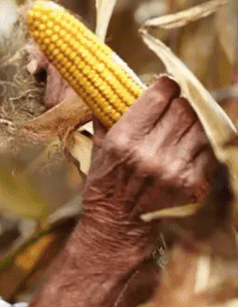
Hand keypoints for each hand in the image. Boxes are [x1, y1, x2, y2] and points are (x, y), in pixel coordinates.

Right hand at [81, 75, 215, 250]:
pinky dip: (199, 142)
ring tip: (177, 125)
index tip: (163, 86)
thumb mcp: (98, 145)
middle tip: (171, 105)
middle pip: (182, 108)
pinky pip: (207, 148)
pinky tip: (184, 144)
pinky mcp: (190, 182)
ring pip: (198, 126)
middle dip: (178, 103)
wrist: (116, 222)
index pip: (160, 96)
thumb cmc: (105, 181)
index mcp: (124, 140)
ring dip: (190, 121)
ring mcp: (173, 169)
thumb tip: (119, 84)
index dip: (165, 85)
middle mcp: (149, 154)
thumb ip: (108, 113)